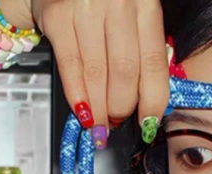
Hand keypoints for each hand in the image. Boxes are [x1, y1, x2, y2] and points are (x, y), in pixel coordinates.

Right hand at [29, 0, 168, 148]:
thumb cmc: (104, 2)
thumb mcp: (134, 16)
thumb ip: (144, 50)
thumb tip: (149, 104)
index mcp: (146, 3)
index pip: (154, 63)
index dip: (152, 100)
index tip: (148, 123)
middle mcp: (119, 2)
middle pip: (125, 71)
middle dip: (121, 107)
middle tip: (117, 120)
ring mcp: (86, 6)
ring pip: (97, 73)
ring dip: (98, 108)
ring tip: (99, 124)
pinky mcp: (57, 13)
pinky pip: (70, 66)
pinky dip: (77, 95)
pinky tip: (82, 112)